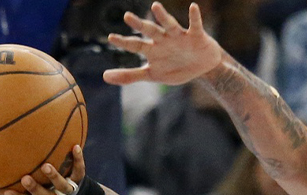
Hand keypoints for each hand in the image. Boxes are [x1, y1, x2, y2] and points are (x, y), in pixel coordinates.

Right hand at [0, 145, 86, 194]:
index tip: (6, 192)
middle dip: (35, 189)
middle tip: (25, 179)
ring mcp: (67, 189)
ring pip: (62, 185)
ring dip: (54, 176)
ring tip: (45, 166)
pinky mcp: (79, 180)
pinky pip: (80, 169)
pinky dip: (78, 159)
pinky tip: (75, 146)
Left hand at [102, 3, 223, 86]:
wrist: (202, 68)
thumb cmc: (175, 68)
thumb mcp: (152, 74)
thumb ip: (130, 75)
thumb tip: (104, 76)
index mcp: (152, 50)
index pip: (135, 45)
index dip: (124, 42)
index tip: (111, 37)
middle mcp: (163, 40)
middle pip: (150, 31)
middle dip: (139, 25)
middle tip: (127, 16)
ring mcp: (179, 37)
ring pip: (169, 25)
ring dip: (163, 16)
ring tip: (155, 6)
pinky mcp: (196, 36)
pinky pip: (195, 25)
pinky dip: (194, 17)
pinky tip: (193, 7)